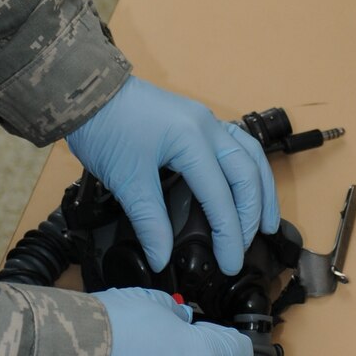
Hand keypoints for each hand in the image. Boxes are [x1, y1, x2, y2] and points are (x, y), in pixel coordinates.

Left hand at [66, 77, 278, 274]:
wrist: (87, 91)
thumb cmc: (105, 127)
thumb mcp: (126, 179)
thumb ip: (149, 221)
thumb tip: (161, 257)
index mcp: (192, 139)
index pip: (221, 196)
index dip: (229, 233)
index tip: (229, 263)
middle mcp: (207, 126)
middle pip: (246, 174)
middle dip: (252, 214)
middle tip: (246, 247)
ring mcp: (204, 120)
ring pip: (250, 155)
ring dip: (261, 190)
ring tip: (267, 221)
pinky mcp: (196, 120)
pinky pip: (236, 143)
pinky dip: (247, 168)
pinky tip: (247, 184)